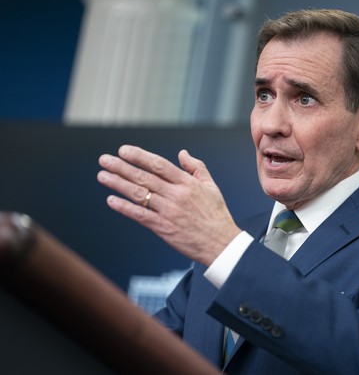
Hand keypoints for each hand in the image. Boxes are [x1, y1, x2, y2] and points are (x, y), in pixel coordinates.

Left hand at [97, 145, 241, 265]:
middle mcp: (177, 195)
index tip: (124, 150)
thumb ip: (197, 167)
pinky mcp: (163, 228)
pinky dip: (124, 208)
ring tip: (103, 176)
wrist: (221, 243)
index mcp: (188, 183)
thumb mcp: (211, 186)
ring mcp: (169, 212)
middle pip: (144, 177)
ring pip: (139, 194)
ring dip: (118, 184)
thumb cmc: (216, 216)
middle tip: (105, 160)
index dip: (140, 156)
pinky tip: (111, 200)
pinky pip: (140, 215)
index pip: (159, 165)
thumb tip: (182, 153)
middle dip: (122, 167)